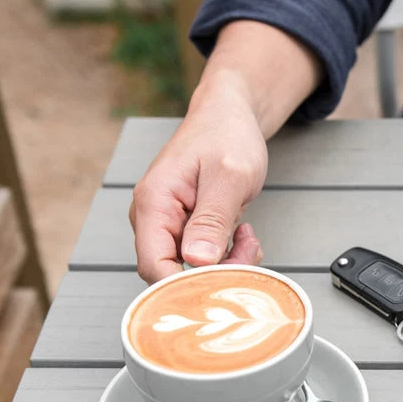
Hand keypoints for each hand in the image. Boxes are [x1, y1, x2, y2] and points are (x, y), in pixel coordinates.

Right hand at [130, 84, 267, 282]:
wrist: (230, 116)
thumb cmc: (227, 136)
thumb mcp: (229, 176)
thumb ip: (212, 219)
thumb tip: (196, 260)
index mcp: (153, 203)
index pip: (154, 266)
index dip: (186, 285)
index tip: (224, 284)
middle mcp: (154, 217)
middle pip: (173, 273)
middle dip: (214, 274)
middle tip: (248, 252)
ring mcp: (169, 224)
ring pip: (191, 269)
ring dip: (227, 264)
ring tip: (249, 238)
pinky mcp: (187, 227)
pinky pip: (203, 258)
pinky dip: (229, 255)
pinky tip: (244, 236)